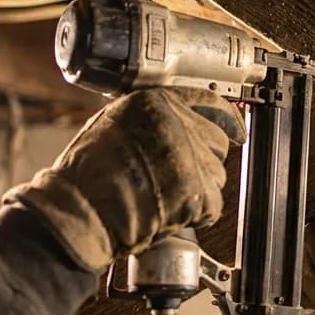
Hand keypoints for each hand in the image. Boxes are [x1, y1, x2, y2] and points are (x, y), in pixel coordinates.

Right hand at [4, 87, 244, 271]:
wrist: (78, 211)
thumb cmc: (87, 174)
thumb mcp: (114, 122)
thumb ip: (153, 117)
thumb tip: (184, 120)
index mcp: (154, 102)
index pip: (209, 101)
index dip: (226, 117)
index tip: (236, 128)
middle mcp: (175, 123)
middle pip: (216, 141)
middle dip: (202, 159)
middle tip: (175, 175)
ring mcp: (187, 157)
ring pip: (216, 173)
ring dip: (198, 187)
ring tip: (164, 194)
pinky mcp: (194, 191)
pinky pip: (212, 203)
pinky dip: (196, 213)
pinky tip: (169, 211)